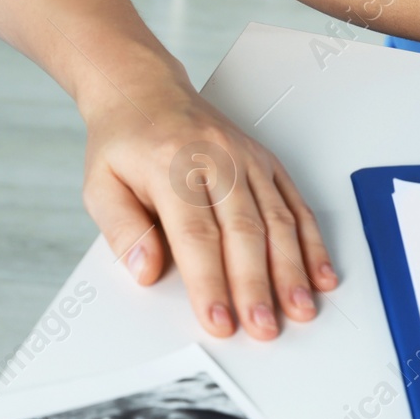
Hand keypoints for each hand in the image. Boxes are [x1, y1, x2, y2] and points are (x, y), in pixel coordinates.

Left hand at [80, 74, 338, 339]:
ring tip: (299, 309)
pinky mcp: (265, 161)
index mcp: (170, 166)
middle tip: (264, 327)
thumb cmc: (123, 141)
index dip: (210, 283)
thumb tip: (146, 272)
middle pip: (243, 231)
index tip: (219, 321)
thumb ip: (122, 230)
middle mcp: (214, 158)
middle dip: (256, 286)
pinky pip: (295, 203)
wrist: (144, 91)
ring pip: (276, 219)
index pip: (195, 236)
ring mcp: (245, 158)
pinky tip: (319, 274)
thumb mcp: (100, 184)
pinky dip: (312, 242)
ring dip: (291, 270)